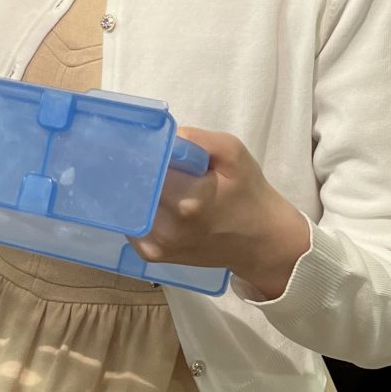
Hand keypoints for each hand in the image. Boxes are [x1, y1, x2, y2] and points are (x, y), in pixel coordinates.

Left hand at [135, 128, 312, 298]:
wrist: (260, 240)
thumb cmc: (248, 193)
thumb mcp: (232, 152)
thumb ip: (195, 139)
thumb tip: (161, 136)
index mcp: (187, 200)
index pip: (146, 165)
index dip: (147, 151)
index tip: (153, 144)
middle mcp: (167, 227)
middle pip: (134, 184)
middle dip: (142, 169)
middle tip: (157, 161)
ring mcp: (156, 245)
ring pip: (130, 203)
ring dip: (140, 189)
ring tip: (165, 183)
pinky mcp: (151, 255)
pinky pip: (132, 221)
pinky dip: (140, 208)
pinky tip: (161, 203)